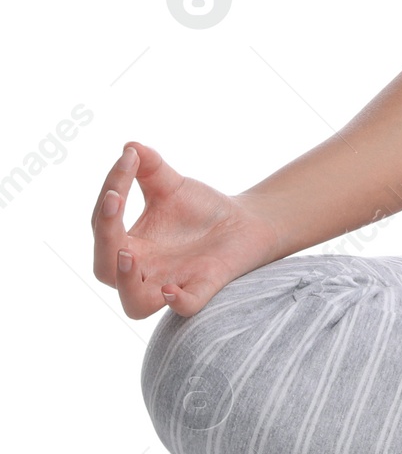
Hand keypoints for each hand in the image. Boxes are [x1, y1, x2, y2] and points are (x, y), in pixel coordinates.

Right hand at [90, 142, 278, 318]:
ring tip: (128, 253)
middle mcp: (144, 270)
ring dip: (126, 281)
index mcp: (130, 244)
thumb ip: (150, 168)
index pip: (104, 227)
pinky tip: (173, 288)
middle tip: (116, 201)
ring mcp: (172, 282)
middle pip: (105, 268)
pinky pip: (186, 307)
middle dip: (104, 238)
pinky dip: (179, 301)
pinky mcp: (203, 287)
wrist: (246, 221)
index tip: (127, 160)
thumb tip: (130, 147)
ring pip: (135, 304)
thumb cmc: (201, 209)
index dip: (108, 196)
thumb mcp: (172, 185)